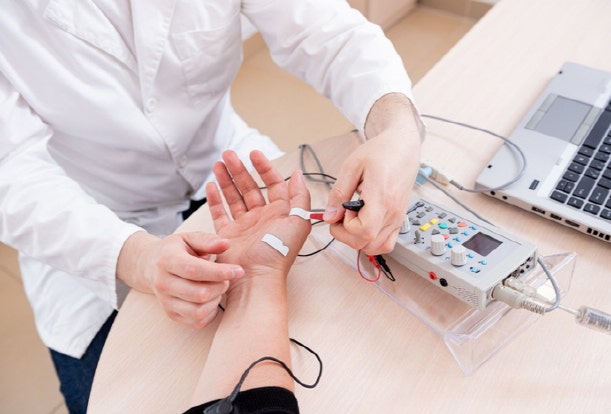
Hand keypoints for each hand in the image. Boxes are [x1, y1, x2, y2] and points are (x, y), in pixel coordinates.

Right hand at [117, 231, 244, 328]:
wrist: (150, 266)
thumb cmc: (176, 250)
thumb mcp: (189, 238)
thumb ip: (207, 240)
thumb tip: (226, 244)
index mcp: (167, 260)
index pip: (194, 270)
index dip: (219, 272)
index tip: (238, 270)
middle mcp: (163, 283)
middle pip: (199, 294)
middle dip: (220, 286)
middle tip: (226, 278)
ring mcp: (166, 302)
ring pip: (198, 311)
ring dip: (216, 300)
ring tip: (217, 287)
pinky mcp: (172, 315)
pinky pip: (197, 322)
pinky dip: (210, 312)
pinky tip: (211, 298)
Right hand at [206, 150, 310, 281]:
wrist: (257, 278)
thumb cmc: (279, 252)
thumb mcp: (299, 221)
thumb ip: (300, 195)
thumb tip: (298, 173)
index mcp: (280, 213)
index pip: (272, 184)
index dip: (264, 168)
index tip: (254, 154)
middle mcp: (262, 218)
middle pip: (249, 187)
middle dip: (239, 170)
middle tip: (228, 154)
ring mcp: (244, 226)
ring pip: (233, 197)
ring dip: (226, 179)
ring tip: (218, 164)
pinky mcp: (228, 235)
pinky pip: (219, 213)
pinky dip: (214, 199)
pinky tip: (210, 185)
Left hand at [324, 93, 422, 253]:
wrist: (403, 147)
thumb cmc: (380, 151)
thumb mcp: (352, 166)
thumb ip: (339, 193)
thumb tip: (329, 216)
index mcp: (382, 197)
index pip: (364, 231)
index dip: (346, 227)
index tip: (341, 212)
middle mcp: (393, 212)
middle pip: (367, 244)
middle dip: (346, 235)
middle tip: (341, 215)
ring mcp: (398, 218)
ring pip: (376, 247)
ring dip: (358, 239)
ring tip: (352, 219)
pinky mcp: (399, 219)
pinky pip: (386, 242)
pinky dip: (372, 241)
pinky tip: (363, 224)